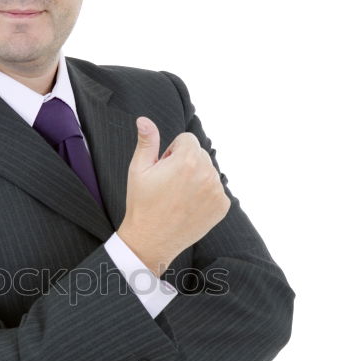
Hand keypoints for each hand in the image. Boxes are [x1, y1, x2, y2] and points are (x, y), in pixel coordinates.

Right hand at [117, 117, 230, 275]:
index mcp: (187, 160)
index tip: (163, 169)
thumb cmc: (141, 204)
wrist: (151, 241)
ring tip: (178, 197)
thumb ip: (147, 141)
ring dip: (196, 178)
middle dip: (186, 163)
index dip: (172, 152)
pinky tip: (189, 206)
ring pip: (208, 171)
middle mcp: (207, 173)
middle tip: (169, 185)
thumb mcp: (138, 170)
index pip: (187, 139)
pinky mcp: (222, 206)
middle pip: (199, 154)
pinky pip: (216, 188)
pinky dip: (204, 194)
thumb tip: (144, 119)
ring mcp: (217, 191)